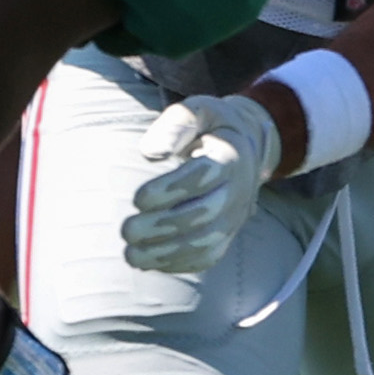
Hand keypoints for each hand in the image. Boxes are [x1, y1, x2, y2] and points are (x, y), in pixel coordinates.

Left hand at [120, 91, 283, 277]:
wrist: (247, 150)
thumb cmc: (212, 127)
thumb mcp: (199, 111)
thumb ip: (177, 123)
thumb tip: (151, 151)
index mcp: (230, 157)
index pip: (203, 177)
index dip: (169, 190)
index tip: (137, 198)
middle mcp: (238, 191)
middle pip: (203, 215)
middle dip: (162, 227)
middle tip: (126, 230)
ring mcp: (235, 217)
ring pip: (205, 242)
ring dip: (166, 252)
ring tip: (131, 254)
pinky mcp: (228, 235)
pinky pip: (207, 256)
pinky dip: (179, 263)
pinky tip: (150, 263)